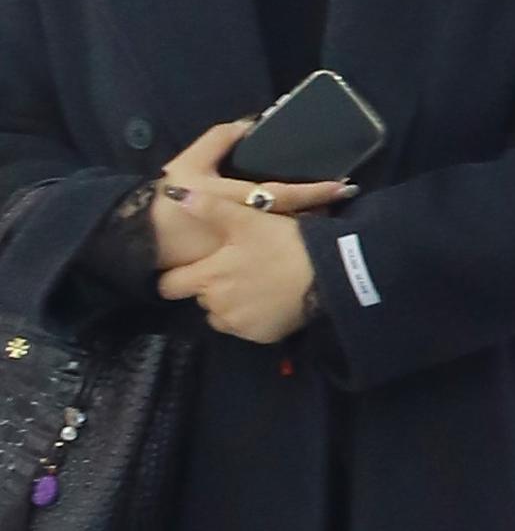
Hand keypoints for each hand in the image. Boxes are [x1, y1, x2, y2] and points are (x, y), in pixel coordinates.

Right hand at [154, 118, 354, 267]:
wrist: (141, 241)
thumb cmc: (166, 200)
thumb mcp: (188, 164)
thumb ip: (218, 140)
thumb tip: (248, 123)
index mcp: (235, 200)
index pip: (285, 194)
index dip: (316, 191)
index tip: (344, 186)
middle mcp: (246, 228)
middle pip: (294, 221)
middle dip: (321, 212)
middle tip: (344, 202)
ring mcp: (245, 250)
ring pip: (286, 238)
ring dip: (309, 227)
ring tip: (331, 217)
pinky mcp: (240, 265)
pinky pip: (271, 251)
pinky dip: (288, 242)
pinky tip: (302, 237)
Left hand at [159, 206, 322, 344]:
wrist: (329, 275)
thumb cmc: (284, 244)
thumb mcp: (247, 218)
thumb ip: (209, 208)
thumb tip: (175, 193)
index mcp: (207, 277)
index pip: (168, 286)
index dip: (177, 276)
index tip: (194, 269)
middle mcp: (216, 305)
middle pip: (200, 299)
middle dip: (213, 288)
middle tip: (238, 272)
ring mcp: (239, 324)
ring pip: (222, 316)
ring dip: (231, 304)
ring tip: (255, 287)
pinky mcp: (261, 337)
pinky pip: (247, 328)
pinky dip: (254, 318)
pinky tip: (271, 302)